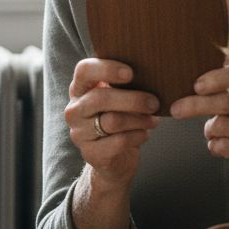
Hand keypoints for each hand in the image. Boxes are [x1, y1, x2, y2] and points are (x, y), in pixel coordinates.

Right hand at [65, 58, 159, 189]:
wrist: (114, 159)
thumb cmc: (119, 119)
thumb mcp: (118, 98)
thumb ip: (125, 85)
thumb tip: (152, 73)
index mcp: (80, 89)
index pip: (84, 70)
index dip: (107, 69)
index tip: (131, 73)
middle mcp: (74, 110)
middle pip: (100, 98)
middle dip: (133, 99)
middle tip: (154, 102)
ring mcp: (79, 133)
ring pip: (112, 121)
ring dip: (139, 119)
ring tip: (153, 120)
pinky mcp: (90, 153)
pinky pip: (118, 142)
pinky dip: (137, 136)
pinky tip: (144, 134)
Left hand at [170, 62, 228, 183]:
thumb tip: (195, 82)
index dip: (217, 78)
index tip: (197, 85)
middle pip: (228, 101)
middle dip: (196, 105)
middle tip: (177, 109)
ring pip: (223, 125)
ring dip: (209, 129)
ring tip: (212, 131)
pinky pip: (226, 146)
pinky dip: (215, 145)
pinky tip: (219, 145)